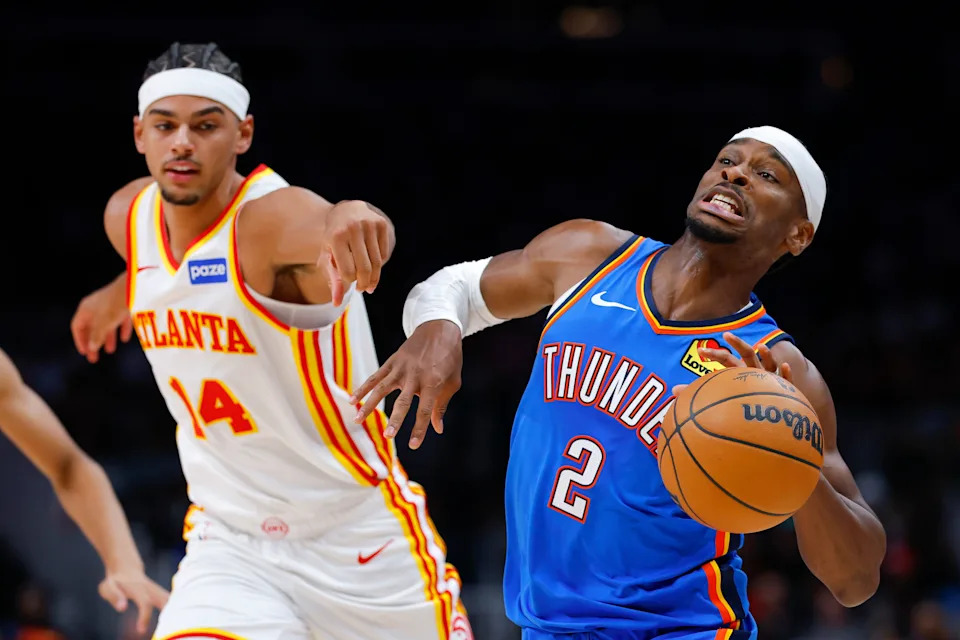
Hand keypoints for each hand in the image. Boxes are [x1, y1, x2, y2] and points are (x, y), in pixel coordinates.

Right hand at [71, 276, 133, 362]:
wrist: (132, 288)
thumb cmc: (114, 305)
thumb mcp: (104, 324)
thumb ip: (97, 336)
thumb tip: (92, 347)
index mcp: (85, 309)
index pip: (77, 326)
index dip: (79, 340)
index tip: (85, 352)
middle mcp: (95, 306)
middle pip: (91, 327)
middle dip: (93, 342)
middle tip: (95, 357)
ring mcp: (109, 304)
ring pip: (105, 324)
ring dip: (107, 337)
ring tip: (110, 350)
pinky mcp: (123, 303)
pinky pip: (119, 318)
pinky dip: (120, 329)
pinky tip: (125, 339)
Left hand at [98, 569, 169, 633]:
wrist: (126, 567)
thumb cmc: (115, 581)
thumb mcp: (108, 587)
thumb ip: (114, 597)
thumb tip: (122, 608)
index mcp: (138, 588)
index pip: (145, 602)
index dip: (145, 616)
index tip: (141, 631)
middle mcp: (150, 587)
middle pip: (164, 599)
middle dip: (169, 612)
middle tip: (171, 628)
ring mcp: (156, 589)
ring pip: (169, 599)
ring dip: (174, 610)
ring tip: (175, 625)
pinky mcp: (159, 592)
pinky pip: (168, 600)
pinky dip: (174, 608)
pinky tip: (176, 618)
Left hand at [318, 201, 391, 305]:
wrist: (347, 211)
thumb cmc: (335, 238)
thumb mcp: (329, 255)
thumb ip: (333, 278)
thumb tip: (337, 302)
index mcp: (336, 237)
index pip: (347, 272)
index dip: (349, 281)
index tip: (349, 281)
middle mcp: (353, 229)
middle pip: (365, 269)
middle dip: (364, 283)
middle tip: (363, 289)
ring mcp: (369, 225)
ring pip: (377, 263)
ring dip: (374, 277)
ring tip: (369, 283)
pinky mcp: (382, 224)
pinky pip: (384, 253)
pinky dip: (380, 263)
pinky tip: (373, 264)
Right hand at [349, 320, 462, 449]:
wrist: (440, 328)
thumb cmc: (450, 358)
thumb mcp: (453, 382)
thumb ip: (442, 405)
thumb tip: (437, 429)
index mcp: (433, 382)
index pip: (425, 410)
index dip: (420, 429)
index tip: (413, 445)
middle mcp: (415, 375)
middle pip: (403, 401)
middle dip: (395, 419)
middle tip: (388, 436)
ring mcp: (401, 367)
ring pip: (382, 388)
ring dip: (369, 405)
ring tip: (357, 421)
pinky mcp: (392, 361)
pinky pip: (375, 376)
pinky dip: (363, 388)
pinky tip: (352, 400)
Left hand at [671, 331, 792, 395]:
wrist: (772, 421)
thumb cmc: (745, 406)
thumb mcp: (722, 398)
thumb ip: (701, 392)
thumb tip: (673, 391)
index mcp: (739, 374)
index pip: (725, 360)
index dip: (713, 354)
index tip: (700, 352)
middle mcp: (755, 373)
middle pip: (746, 354)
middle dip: (738, 343)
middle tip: (726, 334)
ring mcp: (771, 380)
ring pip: (768, 365)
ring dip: (766, 355)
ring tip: (761, 347)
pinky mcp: (786, 391)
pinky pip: (787, 381)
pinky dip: (786, 373)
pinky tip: (785, 366)